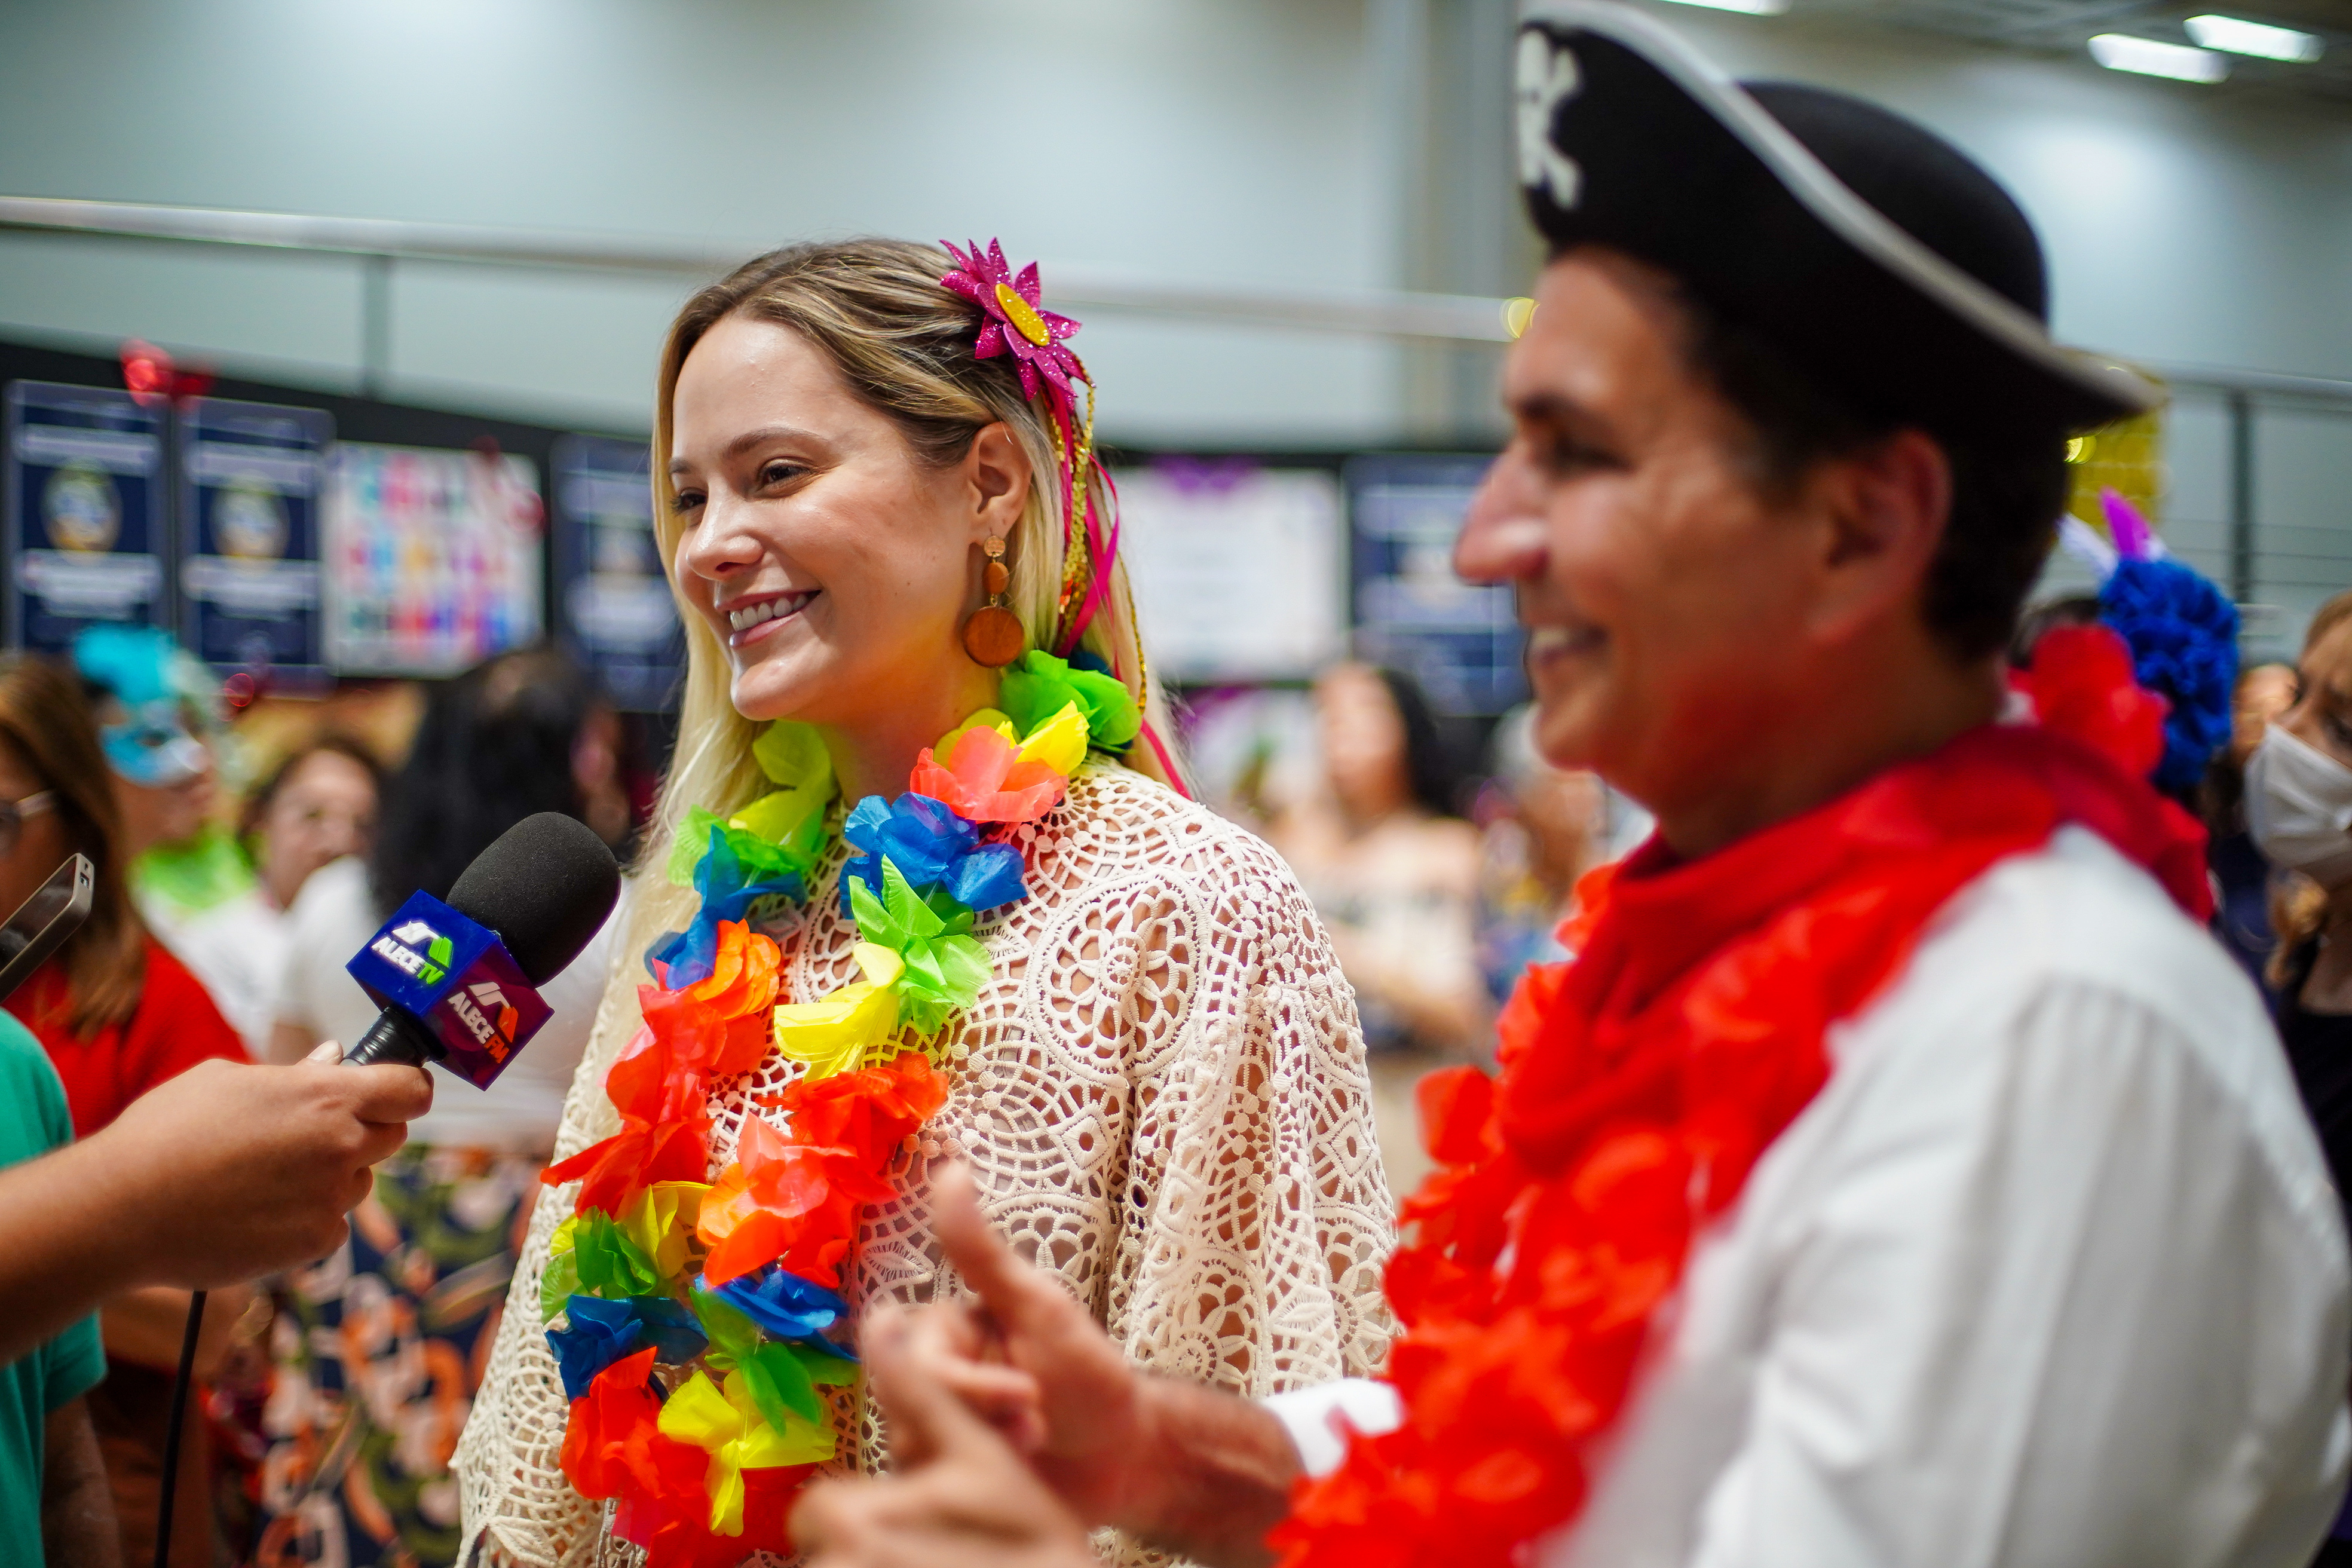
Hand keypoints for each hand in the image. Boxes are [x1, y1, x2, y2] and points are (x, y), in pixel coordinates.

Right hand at [95, 1045, 429, 1286]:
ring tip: (266, 1177)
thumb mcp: (227, 1079)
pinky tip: (259, 1211)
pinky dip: (308, 1218)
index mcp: (327, 1096)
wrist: (121, 1210)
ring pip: (358, 1182)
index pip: (410, 1089)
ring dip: (332, 1177)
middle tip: (312, 1136)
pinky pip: (332, 1224)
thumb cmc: (166, 1134)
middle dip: (364, 1132)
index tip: (394, 1092)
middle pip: (391, 1136)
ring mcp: (330, 1198)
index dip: (405, 1089)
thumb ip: (295, 1074)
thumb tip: (334, 1060)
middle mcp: (340, 1146)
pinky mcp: (314, 1242)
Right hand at [910, 1164, 1157, 1527]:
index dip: (967, 1384)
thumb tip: (950, 1172)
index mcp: (944, 1336)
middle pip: (911, 1408)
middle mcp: (931, 1383)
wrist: (1126, 1458)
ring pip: (914, 1452)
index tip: (1025, 1393)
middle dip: (982, 1424)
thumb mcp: (1040, 1309)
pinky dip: (975, 1492)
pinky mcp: (945, 1483)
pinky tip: (1017, 1482)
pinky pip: (927, 1493)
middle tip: (1038, 1426)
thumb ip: (983, 1253)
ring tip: (1037, 1450)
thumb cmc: (1091, 1377)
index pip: (918, 1359)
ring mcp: (936, 1434)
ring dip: (983, 1459)